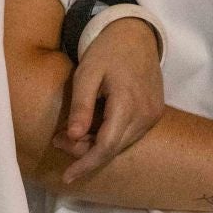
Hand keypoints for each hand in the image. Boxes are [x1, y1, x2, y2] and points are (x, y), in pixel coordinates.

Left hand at [56, 17, 164, 183]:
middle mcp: (146, 113)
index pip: (107, 145)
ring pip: (123, 143)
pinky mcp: (154, 113)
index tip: (67, 176)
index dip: (86, 163)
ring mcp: (153, 114)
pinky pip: (130, 134)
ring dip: (97, 145)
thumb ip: (81, 106)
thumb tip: (72, 136)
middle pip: (114, 147)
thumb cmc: (106, 51)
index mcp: (128, 102)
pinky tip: (93, 128)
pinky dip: (110, 136)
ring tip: (72, 133)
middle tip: (58, 141)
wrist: (135, 35)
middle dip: (85, 153)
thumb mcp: (86, 74)